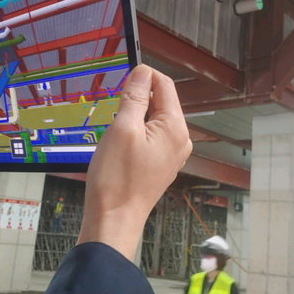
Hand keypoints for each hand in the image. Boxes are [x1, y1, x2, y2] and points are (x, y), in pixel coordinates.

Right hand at [78, 65, 191, 260]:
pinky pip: (150, 137)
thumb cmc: (117, 179)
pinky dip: (135, 133)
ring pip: (154, 120)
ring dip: (134, 117)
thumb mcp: (122, 128)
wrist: (113, 220)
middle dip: (138, 100)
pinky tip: (120, 146)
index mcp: (176, 128)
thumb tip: (143, 73)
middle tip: (114, 111)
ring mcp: (172, 154)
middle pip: (161, 102)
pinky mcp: (160, 164)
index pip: (165, 85)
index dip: (144, 76)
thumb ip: (135, 97)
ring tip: (116, 134)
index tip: (123, 77)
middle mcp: (180, 140)